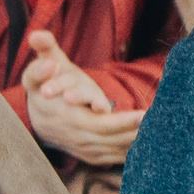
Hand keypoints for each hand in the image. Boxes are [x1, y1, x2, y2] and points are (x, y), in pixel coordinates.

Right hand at [21, 29, 141, 163]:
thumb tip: (37, 36)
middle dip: (129, 128)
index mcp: (64, 113)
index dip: (112, 117)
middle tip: (151, 119)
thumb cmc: (41, 88)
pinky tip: (148, 145)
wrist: (35, 119)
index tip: (134, 113)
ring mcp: (82, 147)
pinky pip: (111, 157)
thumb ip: (41, 52)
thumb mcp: (37, 69)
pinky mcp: (89, 155)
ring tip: (158, 131)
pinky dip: (128, 153)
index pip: (91, 118)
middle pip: (106, 135)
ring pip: (112, 148)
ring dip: (134, 141)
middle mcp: (74, 133)